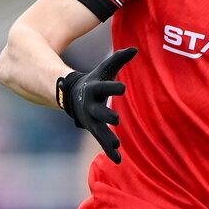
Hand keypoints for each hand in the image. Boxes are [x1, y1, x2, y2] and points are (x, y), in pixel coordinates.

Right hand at [57, 47, 137, 163]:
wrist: (72, 95)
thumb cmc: (95, 80)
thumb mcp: (105, 68)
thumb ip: (119, 58)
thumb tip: (135, 48)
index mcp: (93, 89)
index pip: (103, 88)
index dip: (112, 87)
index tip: (123, 88)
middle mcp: (91, 106)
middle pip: (98, 112)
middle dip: (106, 116)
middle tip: (116, 120)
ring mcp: (91, 120)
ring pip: (99, 130)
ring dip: (107, 138)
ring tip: (116, 145)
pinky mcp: (94, 129)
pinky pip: (101, 141)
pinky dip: (109, 151)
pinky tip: (119, 160)